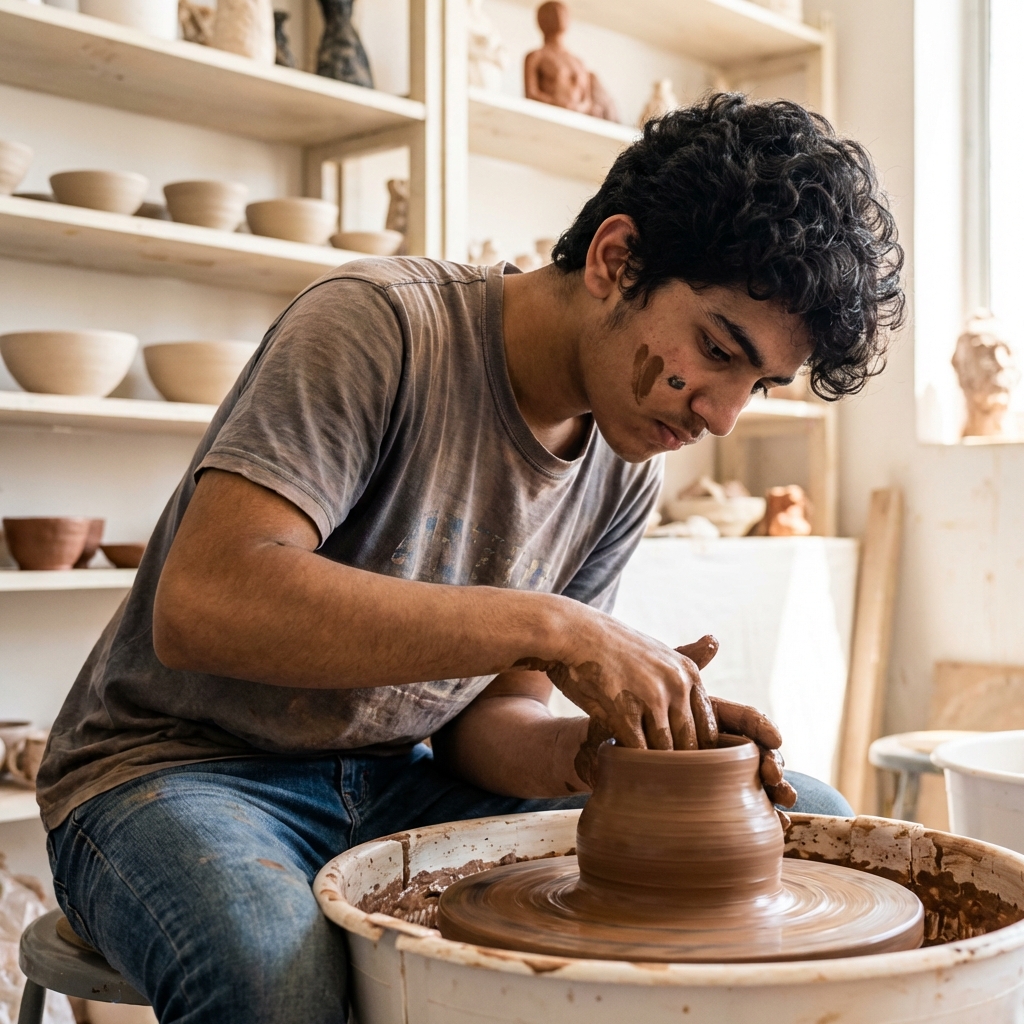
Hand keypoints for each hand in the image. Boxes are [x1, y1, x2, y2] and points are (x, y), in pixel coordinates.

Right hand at [563, 632, 721, 787]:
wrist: (573, 634)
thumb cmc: (613, 647)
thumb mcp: (656, 650)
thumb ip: (687, 657)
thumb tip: (715, 641)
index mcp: (688, 672)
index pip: (707, 727)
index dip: (700, 752)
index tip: (688, 766)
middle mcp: (676, 685)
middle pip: (690, 743)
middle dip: (681, 766)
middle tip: (672, 783)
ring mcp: (651, 699)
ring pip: (666, 752)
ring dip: (657, 769)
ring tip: (649, 780)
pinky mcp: (624, 712)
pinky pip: (637, 751)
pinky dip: (632, 763)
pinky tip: (625, 767)